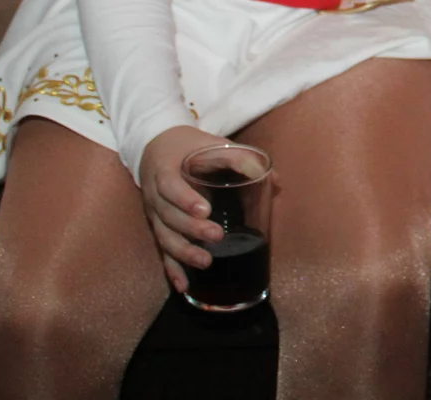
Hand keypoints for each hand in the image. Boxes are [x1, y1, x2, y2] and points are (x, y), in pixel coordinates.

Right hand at [138, 125, 225, 293]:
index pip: (170, 187)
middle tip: (216, 236)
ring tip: (205, 262)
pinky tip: (184, 286)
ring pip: (164, 238)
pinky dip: (172, 270)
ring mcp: (155, 215)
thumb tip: (274, 179)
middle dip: (192, 230)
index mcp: (166, 171)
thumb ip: (241, 158)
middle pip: (168, 217)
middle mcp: (156, 196)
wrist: (156, 147)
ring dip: (183, 253)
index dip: (185, 200)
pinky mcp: (158, 228)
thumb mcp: (213, 144)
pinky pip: (162, 251)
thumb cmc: (190, 147)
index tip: (206, 210)